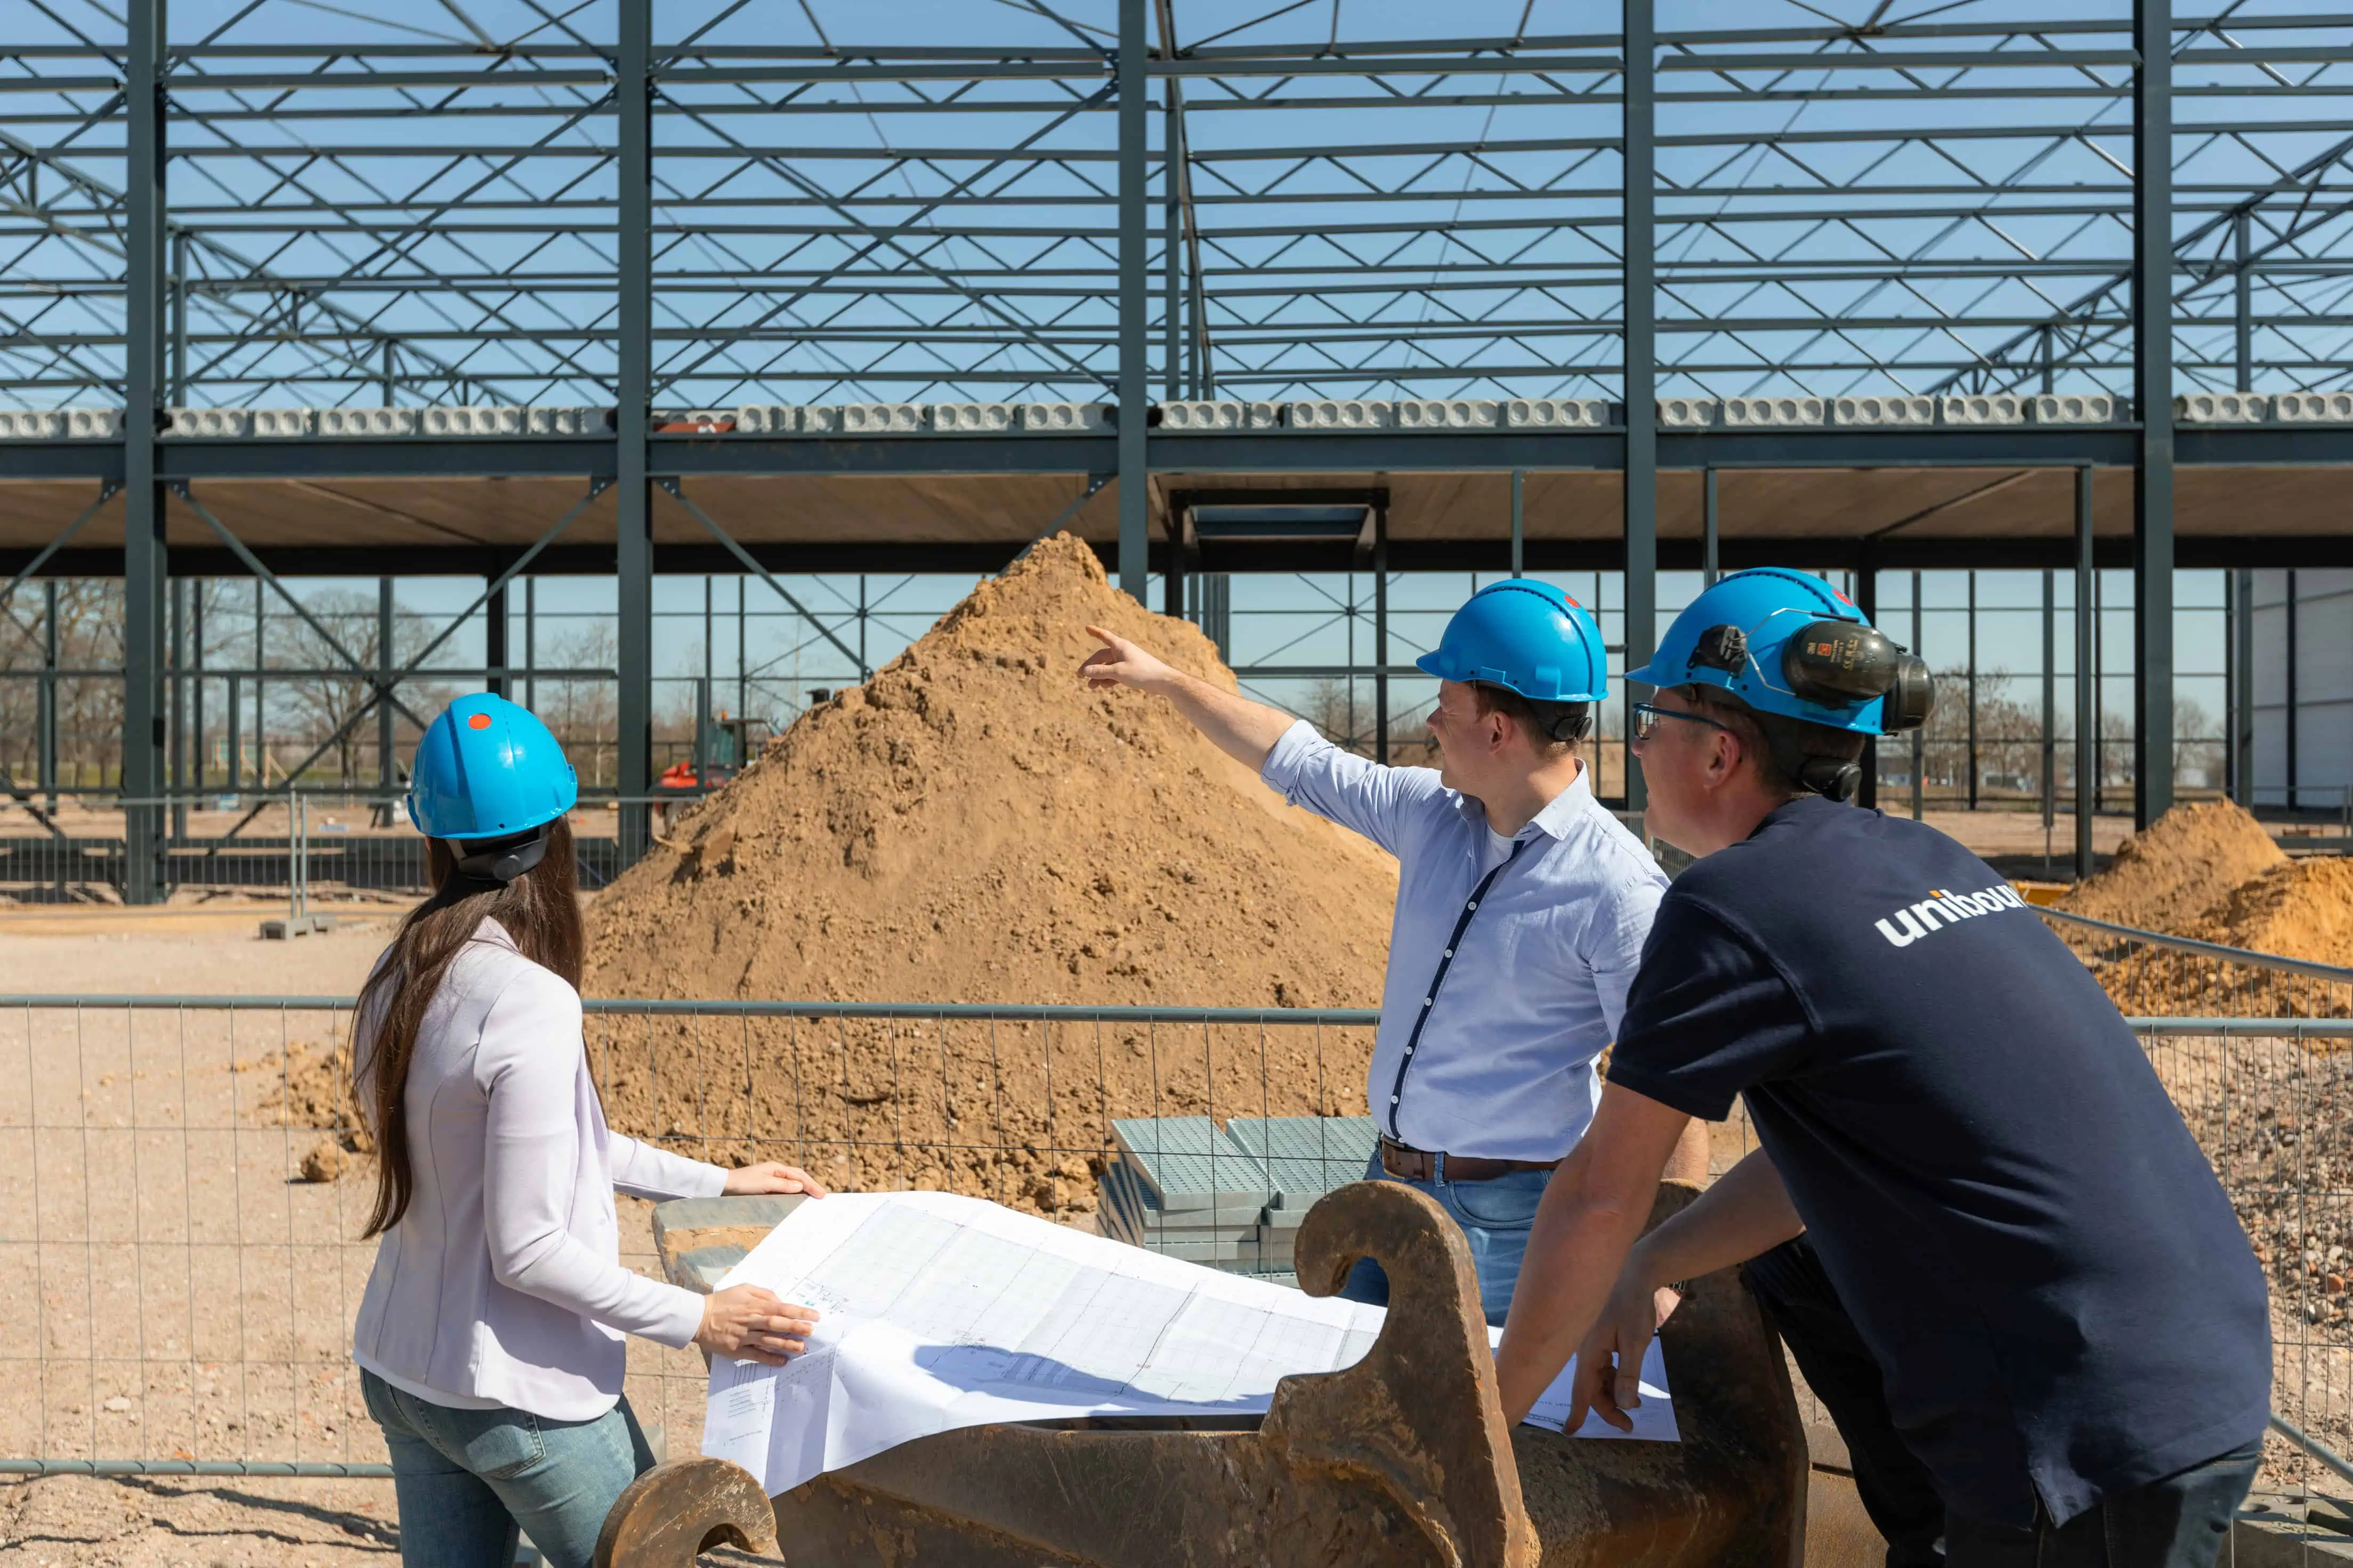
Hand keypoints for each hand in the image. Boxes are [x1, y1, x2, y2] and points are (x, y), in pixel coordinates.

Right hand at [694, 1284, 820, 1365]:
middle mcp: (751, 1320)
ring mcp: (744, 1336)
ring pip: (768, 1341)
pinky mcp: (736, 1349)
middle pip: (777, 1324)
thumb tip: (780, 1301)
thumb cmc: (723, 1301)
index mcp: (754, 1305)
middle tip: (811, 1331)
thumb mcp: (743, 1289)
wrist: (698, 1317)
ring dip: (786, 1344)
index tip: (814, 1316)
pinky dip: (769, 1359)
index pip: (781, 1308)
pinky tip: (782, 1361)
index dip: (799, 1312)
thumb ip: (764, 1294)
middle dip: (795, 1327)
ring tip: (801, 1347)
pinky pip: (755, 1355)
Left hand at [722, 1162, 827, 1197]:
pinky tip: (797, 1198)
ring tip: (814, 1197)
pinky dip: (794, 1192)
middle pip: (798, 1177)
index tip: (822, 1195)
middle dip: (811, 1185)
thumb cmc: (743, 1183)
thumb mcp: (764, 1184)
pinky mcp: (766, 1187)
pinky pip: (785, 1188)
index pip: (799, 1177)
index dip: (812, 1185)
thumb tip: (801, 1186)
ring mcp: (771, 1179)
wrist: (724, 1186)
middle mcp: (776, 1172)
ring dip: (804, 1189)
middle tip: (822, 1196)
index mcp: (777, 1168)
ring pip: (793, 1183)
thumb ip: (783, 1186)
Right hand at [1079, 626, 1175, 693]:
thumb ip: (1101, 671)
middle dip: (1091, 666)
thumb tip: (1085, 671)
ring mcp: (1127, 661)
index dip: (1095, 632)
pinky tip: (1103, 686)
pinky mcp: (1131, 671)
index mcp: (1120, 646)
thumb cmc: (1142, 672)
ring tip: (1091, 686)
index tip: (1086, 627)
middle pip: (1101, 657)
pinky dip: (1109, 679)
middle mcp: (1123, 651)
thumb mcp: (1118, 672)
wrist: (1162, 681)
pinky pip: (1115, 673)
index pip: (1104, 636)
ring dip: (1099, 676)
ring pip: (1108, 667)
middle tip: (1079, 676)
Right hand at [1565, 1271, 1680, 1433]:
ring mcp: (1593, 1344)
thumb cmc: (1633, 1305)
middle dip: (1607, 1408)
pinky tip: (1629, 1382)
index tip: (1571, 1432)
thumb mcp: (1636, 1342)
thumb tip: (1625, 1405)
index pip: (1581, 1391)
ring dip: (1613, 1394)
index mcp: (1590, 1352)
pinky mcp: (1601, 1338)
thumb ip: (1629, 1374)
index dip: (1577, 1413)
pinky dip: (1615, 1379)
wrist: (1637, 1272)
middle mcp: (1586, 1350)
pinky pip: (1603, 1366)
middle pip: (1591, 1388)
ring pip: (1598, 1378)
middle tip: (1629, 1425)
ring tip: (1637, 1405)